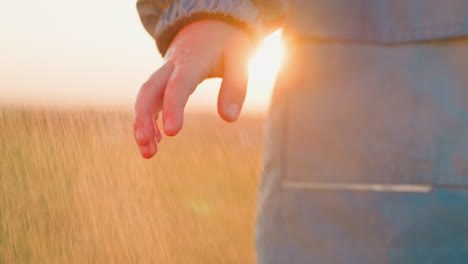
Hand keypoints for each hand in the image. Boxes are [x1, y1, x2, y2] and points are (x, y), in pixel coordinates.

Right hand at [133, 19, 252, 158]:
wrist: (209, 22)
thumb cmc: (227, 42)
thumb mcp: (240, 59)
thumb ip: (236, 87)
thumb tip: (229, 119)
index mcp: (191, 61)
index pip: (178, 85)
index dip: (173, 108)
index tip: (171, 133)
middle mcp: (171, 66)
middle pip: (149, 91)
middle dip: (144, 118)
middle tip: (146, 146)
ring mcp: (164, 73)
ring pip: (145, 97)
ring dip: (143, 124)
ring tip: (148, 153)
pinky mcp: (163, 80)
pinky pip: (150, 100)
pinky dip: (149, 120)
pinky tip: (155, 141)